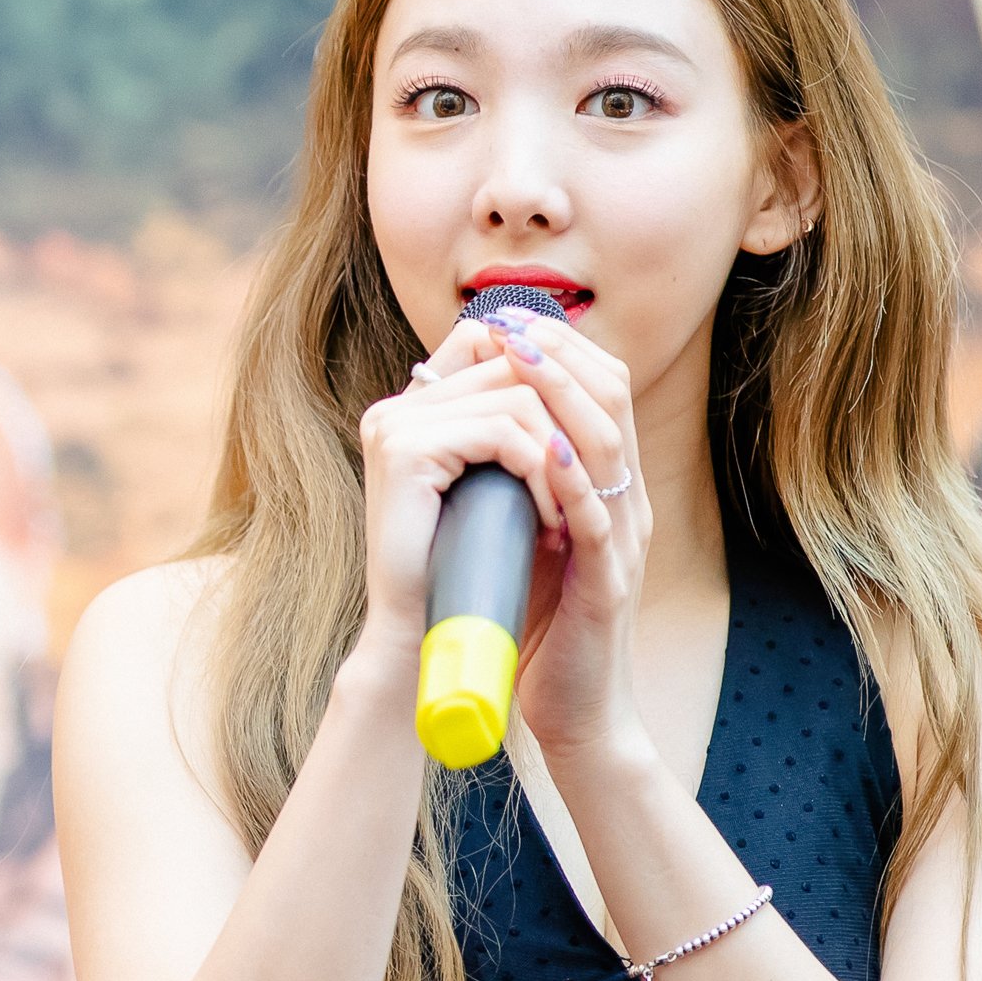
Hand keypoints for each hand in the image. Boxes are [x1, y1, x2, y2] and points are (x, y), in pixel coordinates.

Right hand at [356, 314, 567, 665]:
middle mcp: (396, 408)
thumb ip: (514, 435)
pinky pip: (503, 432)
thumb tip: (576, 381)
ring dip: (558, 454)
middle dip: (562, 419)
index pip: (488, 340)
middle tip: (585, 484)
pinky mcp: (405, 449)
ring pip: (515, 396)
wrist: (425, 640)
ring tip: (567, 514)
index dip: (546, 375)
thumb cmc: (468, 574)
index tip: (576, 439)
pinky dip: (541, 472)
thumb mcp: (497, 492)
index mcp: (411, 411)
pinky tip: (550, 520)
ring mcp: (395, 424)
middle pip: (509, 361)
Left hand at [488, 309, 653, 765]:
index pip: (602, 393)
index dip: (562, 348)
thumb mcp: (529, 541)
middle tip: (512, 322)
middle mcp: (624, 506)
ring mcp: (622, 544)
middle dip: (561, 352)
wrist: (577, 717)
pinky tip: (542, 449)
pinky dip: (569, 479)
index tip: (511, 318)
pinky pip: (596, 518)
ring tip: (521, 360)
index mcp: (606, 491)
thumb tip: (468, 435)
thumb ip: (515, 491)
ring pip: (609, 446)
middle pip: (613, 400)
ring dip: (563, 396)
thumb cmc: (543, 631)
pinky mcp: (608, 585)